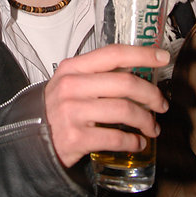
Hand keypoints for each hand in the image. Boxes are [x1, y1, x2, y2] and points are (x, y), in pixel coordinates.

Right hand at [44, 45, 169, 167]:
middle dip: (151, 95)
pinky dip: (133, 141)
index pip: (113, 54)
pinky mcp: (76, 137)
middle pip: (125, 83)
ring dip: (146, 120)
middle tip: (161, 104)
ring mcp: (72, 112)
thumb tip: (140, 71)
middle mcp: (71, 86)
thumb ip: (99, 75)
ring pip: (125, 110)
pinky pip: (116, 138)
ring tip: (152, 127)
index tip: (163, 58)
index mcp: (73, 68)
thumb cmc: (60, 108)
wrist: (32, 140)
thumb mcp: (71, 83)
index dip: (142, 54)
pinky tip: (137, 142)